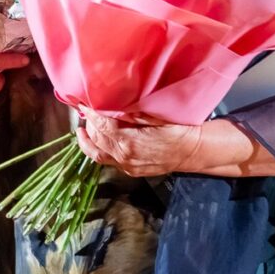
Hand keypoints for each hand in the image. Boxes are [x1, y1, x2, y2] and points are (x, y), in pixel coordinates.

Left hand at [75, 111, 201, 177]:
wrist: (193, 151)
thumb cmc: (177, 129)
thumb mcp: (156, 115)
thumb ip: (132, 111)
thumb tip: (111, 103)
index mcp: (129, 141)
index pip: (101, 125)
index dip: (91, 113)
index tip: (84, 102)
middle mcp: (124, 155)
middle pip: (97, 138)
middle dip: (88, 123)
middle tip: (85, 110)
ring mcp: (127, 165)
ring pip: (98, 154)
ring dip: (88, 141)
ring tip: (81, 130)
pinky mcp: (130, 170)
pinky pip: (107, 161)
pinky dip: (98, 150)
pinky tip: (96, 142)